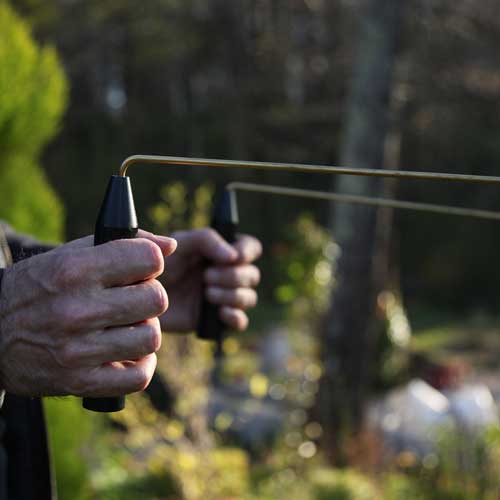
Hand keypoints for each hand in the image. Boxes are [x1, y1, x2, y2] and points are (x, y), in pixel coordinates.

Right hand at [0, 232, 175, 397]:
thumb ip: (122, 244)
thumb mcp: (70, 255)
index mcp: (75, 270)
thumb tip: (169, 245)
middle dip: (150, 295)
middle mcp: (76, 310)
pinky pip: (138, 377)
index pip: (147, 260)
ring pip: (150, 338)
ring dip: (145, 330)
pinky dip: (141, 365)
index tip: (140, 269)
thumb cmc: (38, 288)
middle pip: (156, 300)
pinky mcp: (79, 383)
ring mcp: (77, 351)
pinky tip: (129, 354)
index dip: (151, 262)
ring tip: (128, 326)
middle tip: (134, 298)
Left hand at [159, 228, 261, 332]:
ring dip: (232, 294)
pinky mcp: (216, 320)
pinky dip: (234, 316)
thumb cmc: (160, 263)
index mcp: (222, 251)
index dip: (247, 252)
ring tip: (207, 292)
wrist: (140, 296)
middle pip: (253, 275)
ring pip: (249, 298)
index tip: (233, 257)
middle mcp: (227, 274)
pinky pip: (240, 322)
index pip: (251, 248)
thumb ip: (206, 239)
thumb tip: (232, 256)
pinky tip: (218, 311)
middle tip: (206, 277)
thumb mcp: (181, 243)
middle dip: (233, 276)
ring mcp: (224, 297)